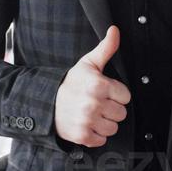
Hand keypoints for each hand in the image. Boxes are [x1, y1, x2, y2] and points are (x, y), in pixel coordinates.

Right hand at [54, 26, 130, 147]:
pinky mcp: (81, 135)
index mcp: (98, 85)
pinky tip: (86, 124)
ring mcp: (87, 121)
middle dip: (111, 109)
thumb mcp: (88, 64)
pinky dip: (95, 135)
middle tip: (96, 103)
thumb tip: (115, 30)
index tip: (103, 92)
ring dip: (104, 123)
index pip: (126, 96)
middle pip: (121, 113)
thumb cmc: (70, 83)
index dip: (116, 94)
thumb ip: (106, 48)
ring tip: (91, 114)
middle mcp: (93, 103)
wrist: (45, 102)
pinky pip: (101, 140)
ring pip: (113, 128)